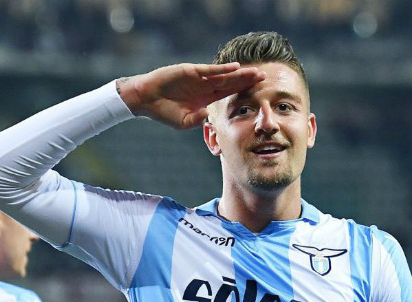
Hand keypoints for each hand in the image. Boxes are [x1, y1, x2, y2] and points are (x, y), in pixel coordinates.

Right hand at [116, 63, 265, 128]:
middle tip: (265, 78)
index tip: (259, 92)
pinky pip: (209, 70)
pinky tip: (236, 68)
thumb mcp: (184, 123)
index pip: (229, 94)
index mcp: (205, 99)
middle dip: (247, 81)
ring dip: (240, 74)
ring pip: (224, 75)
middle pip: (231, 83)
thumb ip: (197, 120)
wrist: (145, 100)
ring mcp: (199, 78)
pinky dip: (222, 69)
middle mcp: (205, 87)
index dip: (244, 92)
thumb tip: (209, 115)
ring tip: (256, 72)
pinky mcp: (190, 71)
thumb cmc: (163, 112)